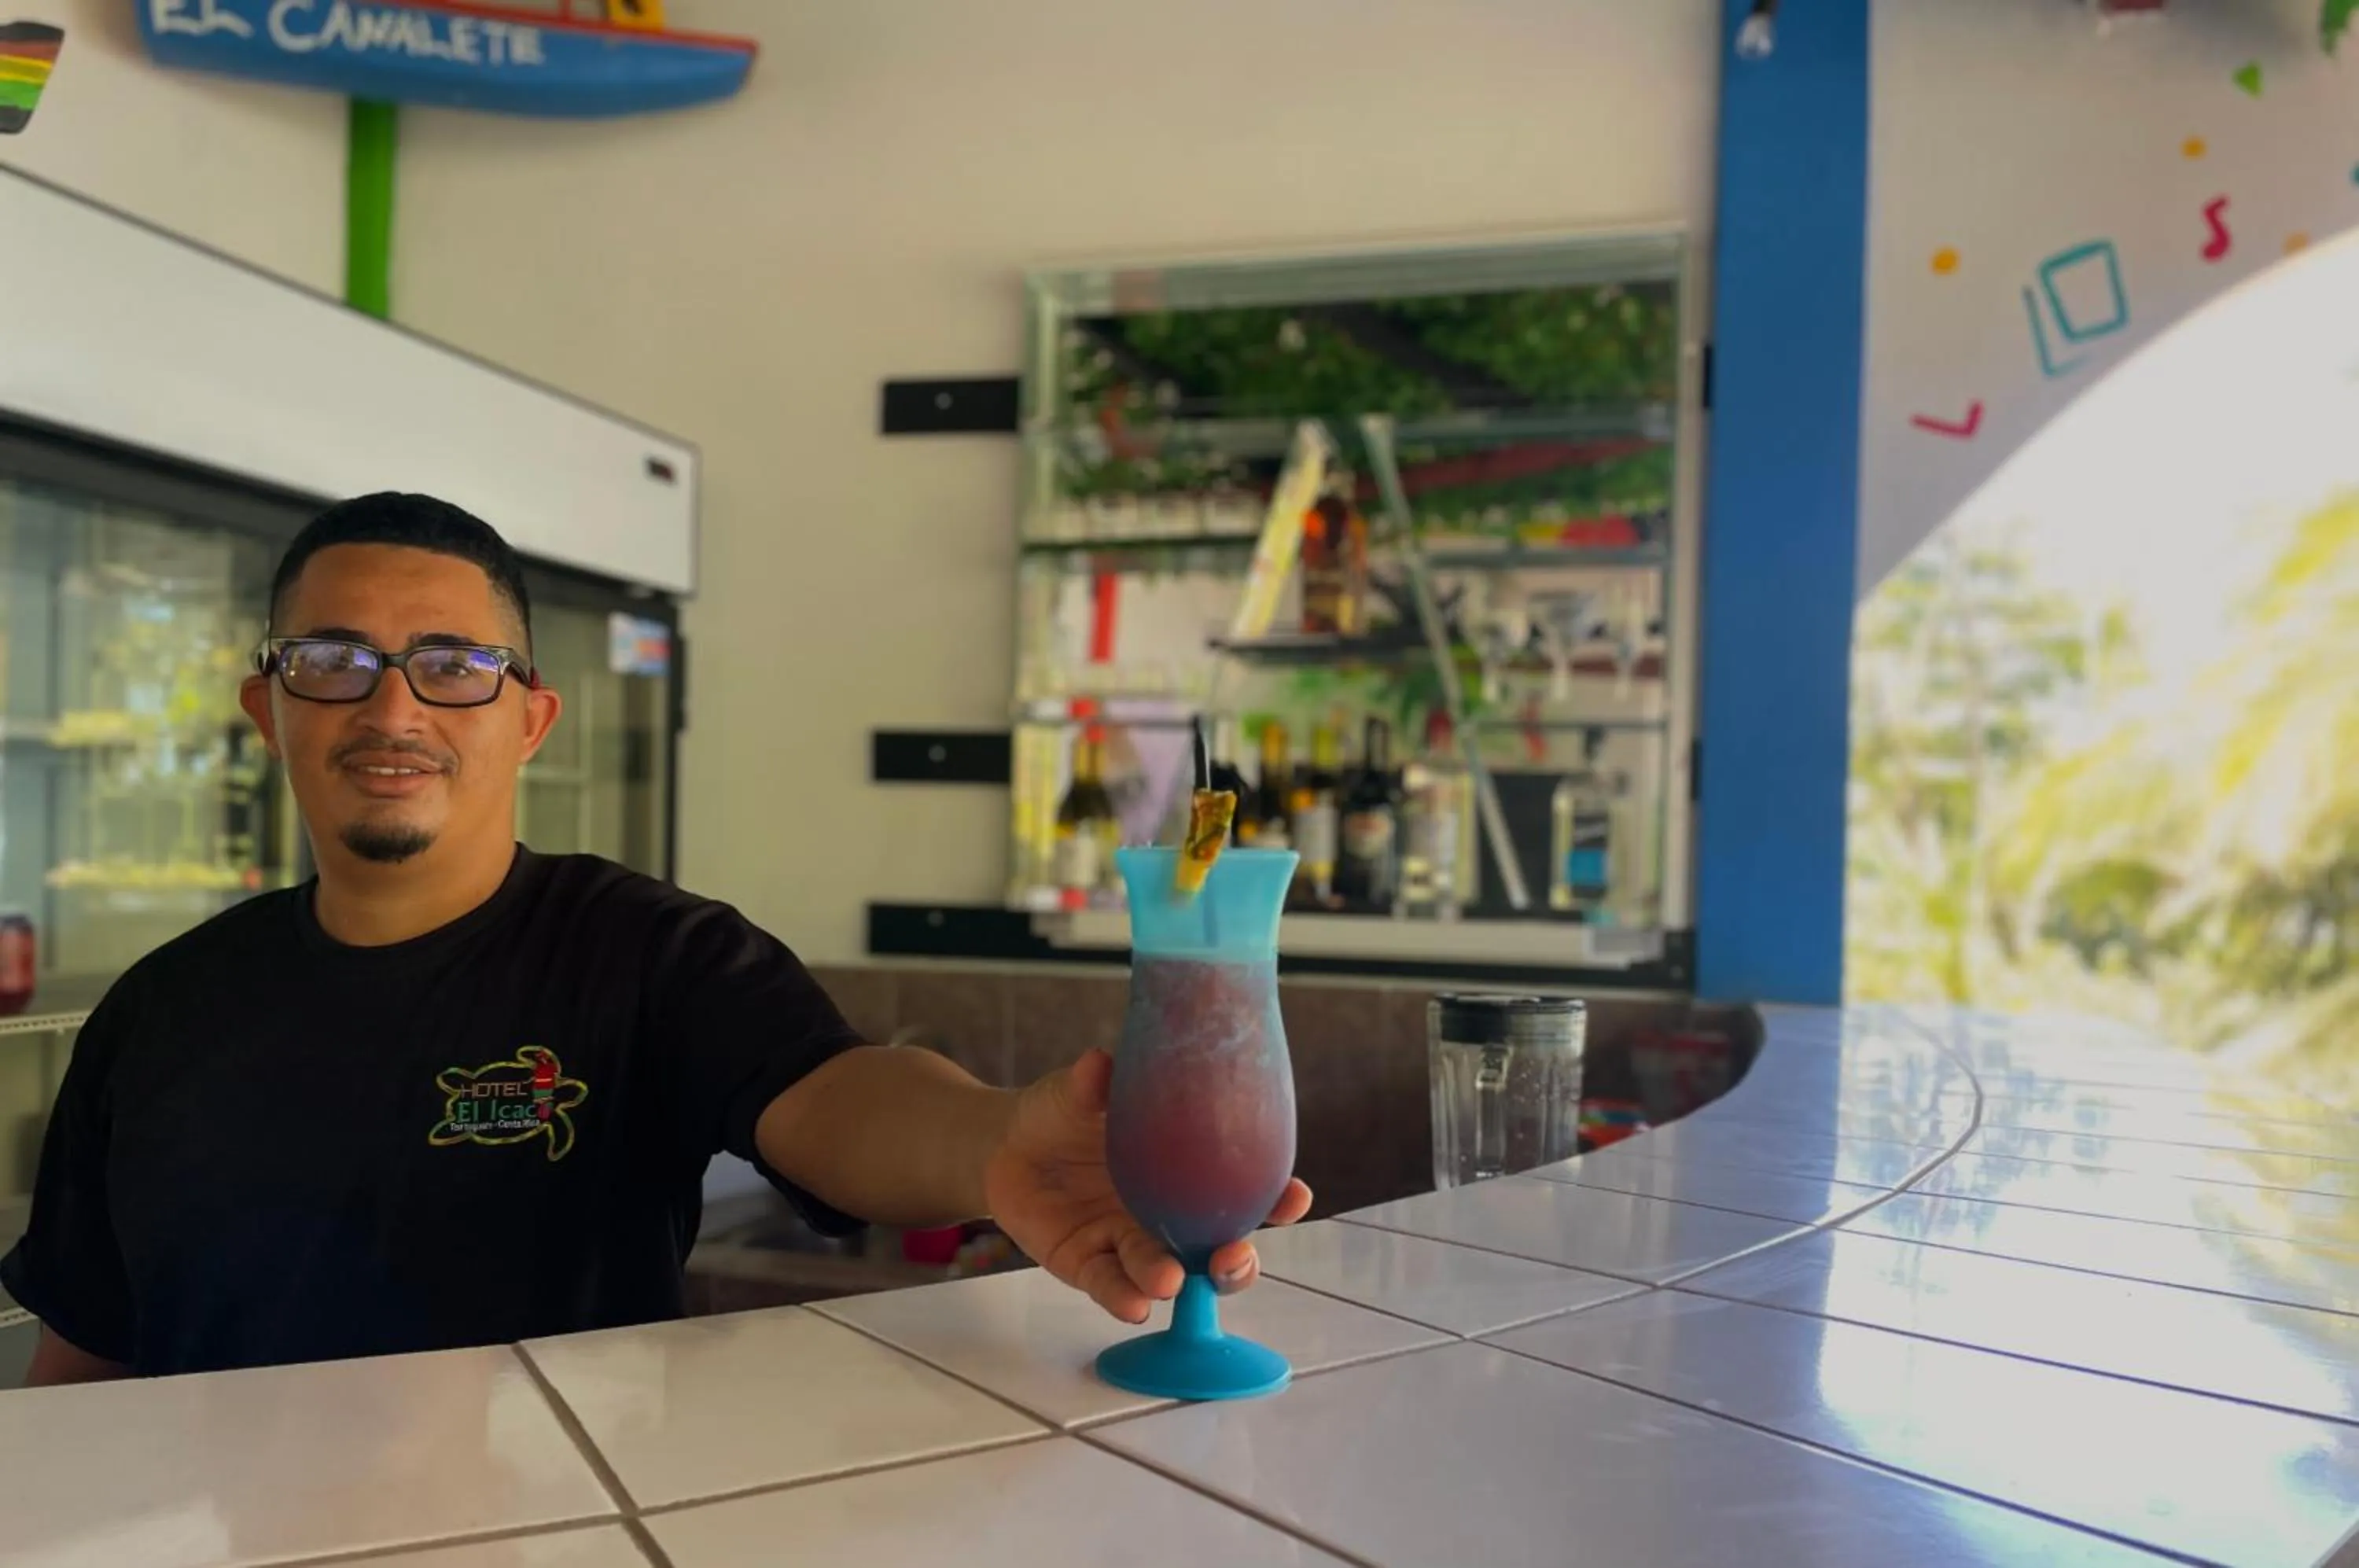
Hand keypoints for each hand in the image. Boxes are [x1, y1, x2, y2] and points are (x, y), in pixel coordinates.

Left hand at [983, 1048, 1312, 1322]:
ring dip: (1174, 1279)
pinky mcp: (1089, 1265)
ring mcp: (1130, 1242)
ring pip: (1167, 1271)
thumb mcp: (1078, 1091)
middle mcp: (1168, 1214)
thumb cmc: (1061, 1110)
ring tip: (1172, 1279)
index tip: (1294, 1195)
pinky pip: (1111, 1285)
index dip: (1275, 1196)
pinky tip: (1136, 1305)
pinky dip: (1125, 1297)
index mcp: (1185, 1168)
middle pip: (1217, 1248)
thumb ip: (1093, 1083)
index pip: (1243, 1187)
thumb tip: (1100, 1062)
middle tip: (1233, 1257)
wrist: (1006, 1143)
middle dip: (1235, 1261)